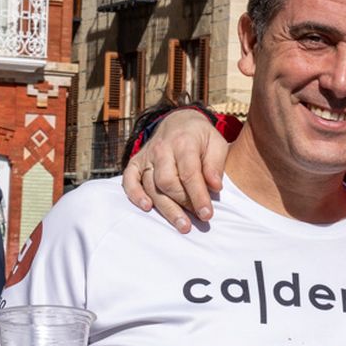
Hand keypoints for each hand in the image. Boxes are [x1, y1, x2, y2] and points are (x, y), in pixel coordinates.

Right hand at [120, 109, 228, 232]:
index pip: (189, 173)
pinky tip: (147, 207)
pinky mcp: (136, 163)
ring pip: (151, 185)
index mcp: (184, 142)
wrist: (178, 121)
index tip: (207, 214)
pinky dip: (134, 194)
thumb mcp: (216, 143)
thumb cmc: (201, 137)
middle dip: (182, 204)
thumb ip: (215, 164)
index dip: (198, 196)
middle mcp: (162, 150)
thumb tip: (215, 186)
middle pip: (167, 182)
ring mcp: (147, 156)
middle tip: (197, 221)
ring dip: (165, 208)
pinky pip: (129, 179)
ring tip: (182, 225)